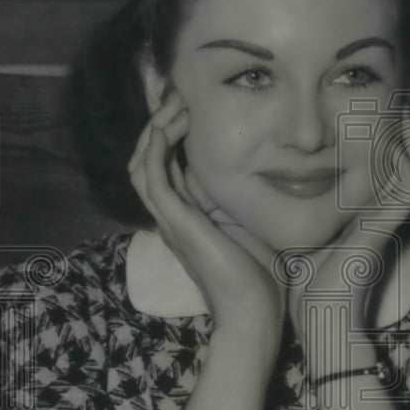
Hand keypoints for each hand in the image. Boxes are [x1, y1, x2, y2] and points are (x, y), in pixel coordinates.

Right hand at [128, 86, 285, 336]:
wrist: (254, 314)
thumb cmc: (261, 278)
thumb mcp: (254, 225)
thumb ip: (246, 201)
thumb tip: (268, 170)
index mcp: (188, 216)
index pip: (167, 166)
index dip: (172, 133)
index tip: (190, 104)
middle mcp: (173, 216)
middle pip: (146, 160)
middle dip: (158, 124)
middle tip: (177, 94)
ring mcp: (170, 220)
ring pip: (142, 165)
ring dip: (154, 130)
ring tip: (173, 103)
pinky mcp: (176, 223)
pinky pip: (152, 177)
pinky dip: (155, 148)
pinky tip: (168, 125)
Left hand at [287, 120, 409, 374]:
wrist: (319, 316)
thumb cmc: (306, 282)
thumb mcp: (303, 231)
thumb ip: (301, 207)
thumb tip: (276, 181)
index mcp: (367, 212)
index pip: (384, 165)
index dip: (382, 135)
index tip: (367, 106)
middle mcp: (382, 213)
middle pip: (404, 159)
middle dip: (400, 128)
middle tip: (392, 97)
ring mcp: (388, 220)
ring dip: (405, 136)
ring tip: (398, 107)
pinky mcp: (387, 227)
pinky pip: (406, 185)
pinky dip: (402, 160)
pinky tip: (392, 138)